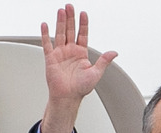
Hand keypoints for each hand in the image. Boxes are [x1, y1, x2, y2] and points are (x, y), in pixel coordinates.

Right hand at [40, 4, 116, 132]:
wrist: (68, 97)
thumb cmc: (81, 88)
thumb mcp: (96, 73)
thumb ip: (104, 61)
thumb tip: (114, 52)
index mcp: (81, 53)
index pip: (82, 34)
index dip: (83, 24)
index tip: (83, 13)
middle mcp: (70, 51)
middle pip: (70, 30)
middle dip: (70, 18)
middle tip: (70, 6)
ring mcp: (60, 53)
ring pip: (60, 34)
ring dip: (60, 22)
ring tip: (61, 11)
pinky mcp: (50, 58)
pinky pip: (47, 44)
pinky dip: (46, 34)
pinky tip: (45, 25)